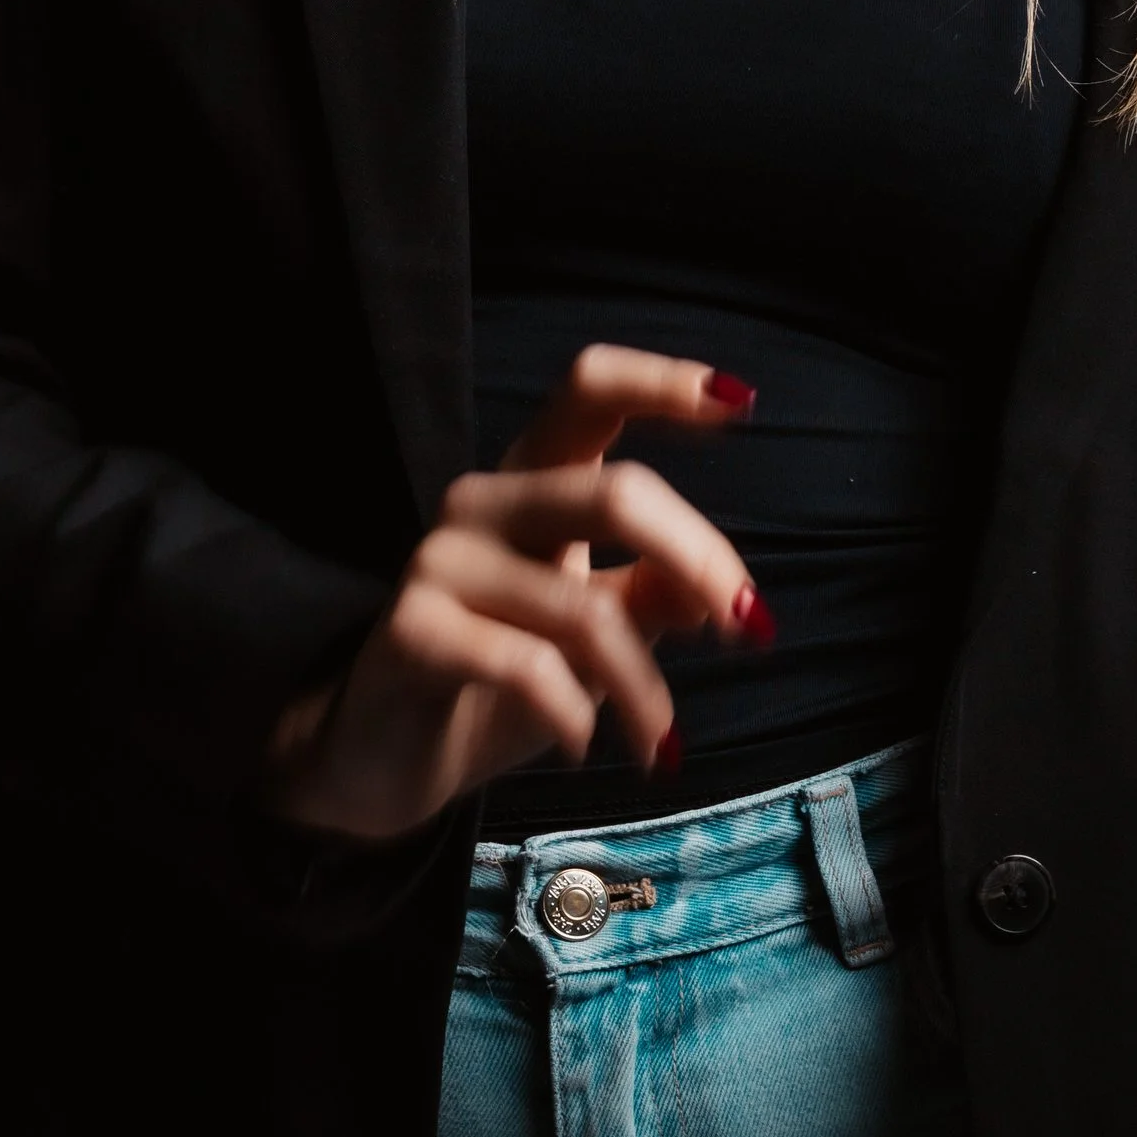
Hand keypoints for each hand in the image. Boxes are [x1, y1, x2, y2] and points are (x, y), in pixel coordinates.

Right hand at [260, 343, 765, 840]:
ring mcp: (440, 561)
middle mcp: (482, 500)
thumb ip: (651, 594)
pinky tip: (582, 743)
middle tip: (752, 628)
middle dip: (701, 559)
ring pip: (586, 608)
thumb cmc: (501, 678)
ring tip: (663, 743)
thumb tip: (721, 590)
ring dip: (646, 689)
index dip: (663, 381)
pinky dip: (577, 715)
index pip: (589, 390)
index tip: (740, 402)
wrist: (384, 755)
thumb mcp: (593, 628)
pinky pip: (529, 667)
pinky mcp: (412, 630)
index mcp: (530, 476)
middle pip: (615, 491)